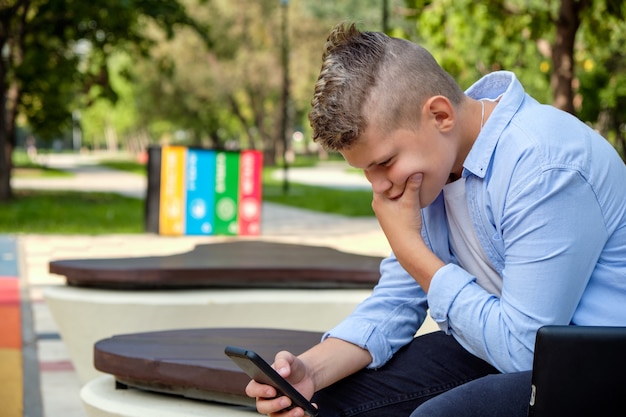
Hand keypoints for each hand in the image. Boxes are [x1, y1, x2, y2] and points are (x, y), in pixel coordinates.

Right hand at [245, 351, 316, 416]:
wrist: (306, 375)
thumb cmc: (292, 366)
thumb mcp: (287, 357)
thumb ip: (282, 361)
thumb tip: (282, 372)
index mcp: (261, 383)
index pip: (252, 389)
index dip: (260, 391)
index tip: (272, 390)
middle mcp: (265, 397)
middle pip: (262, 407)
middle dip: (274, 405)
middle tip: (287, 400)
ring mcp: (276, 407)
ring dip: (287, 416)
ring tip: (300, 410)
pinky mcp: (287, 413)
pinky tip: (309, 409)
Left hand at [372, 173, 442, 291]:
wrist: (406, 246)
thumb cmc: (407, 225)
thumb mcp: (411, 203)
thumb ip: (413, 186)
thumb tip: (417, 170)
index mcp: (378, 199)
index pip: (379, 178)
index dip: (388, 169)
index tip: (398, 162)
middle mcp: (377, 203)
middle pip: (385, 184)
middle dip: (395, 177)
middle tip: (404, 166)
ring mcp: (382, 210)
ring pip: (389, 192)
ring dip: (398, 186)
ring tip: (408, 177)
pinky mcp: (389, 215)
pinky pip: (392, 199)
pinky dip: (399, 194)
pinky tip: (408, 192)